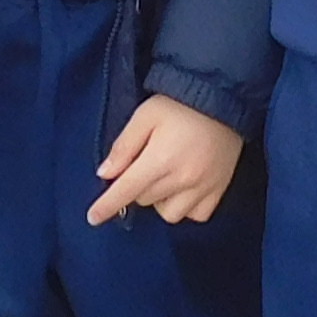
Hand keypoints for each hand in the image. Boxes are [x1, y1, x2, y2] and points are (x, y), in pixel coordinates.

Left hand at [89, 93, 245, 224]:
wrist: (224, 98)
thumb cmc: (180, 103)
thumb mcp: (145, 115)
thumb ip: (124, 146)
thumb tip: (105, 174)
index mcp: (159, 159)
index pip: (125, 191)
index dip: (106, 206)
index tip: (93, 218)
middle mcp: (181, 179)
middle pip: (144, 200)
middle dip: (137, 186)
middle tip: (144, 163)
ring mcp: (203, 188)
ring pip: (169, 214)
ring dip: (160, 200)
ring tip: (165, 178)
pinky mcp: (220, 190)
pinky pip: (197, 216)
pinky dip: (186, 207)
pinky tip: (185, 189)